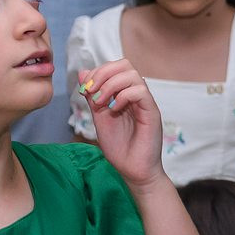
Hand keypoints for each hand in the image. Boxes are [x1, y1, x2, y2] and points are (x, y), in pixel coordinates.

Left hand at [75, 60, 164, 190]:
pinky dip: (123, 96)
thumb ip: (92, 96)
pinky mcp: (152, 112)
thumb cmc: (118, 146)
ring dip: (110, 85)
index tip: (84, 89)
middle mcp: (136, 94)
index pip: (114, 67)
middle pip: (124, 64)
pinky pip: (140, 91)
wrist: (132, 170)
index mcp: (124, 93)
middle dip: (102, 73)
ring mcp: (145, 102)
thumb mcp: (99, 117)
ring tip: (100, 102)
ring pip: (132, 75)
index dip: (97, 72)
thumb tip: (83, 72)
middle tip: (90, 91)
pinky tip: (114, 109)